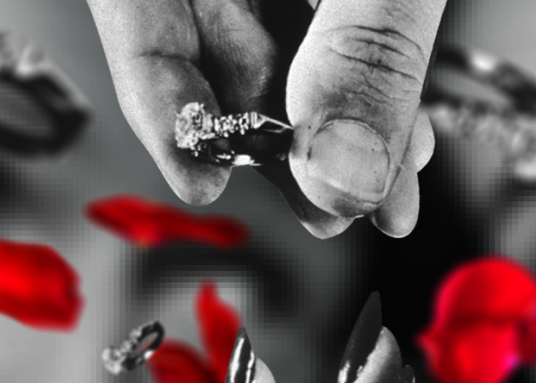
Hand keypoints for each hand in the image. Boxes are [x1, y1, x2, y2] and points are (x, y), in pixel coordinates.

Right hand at [84, 0, 444, 238]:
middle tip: (327, 210)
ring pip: (281, 42)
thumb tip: (341, 174)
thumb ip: (367, 41)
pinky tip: (402, 139)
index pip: (134, 7)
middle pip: (213, 38)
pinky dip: (368, 87)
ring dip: (332, 126)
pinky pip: (337, 31)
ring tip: (381, 194)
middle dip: (275, 136)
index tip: (204, 184)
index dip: (163, 102)